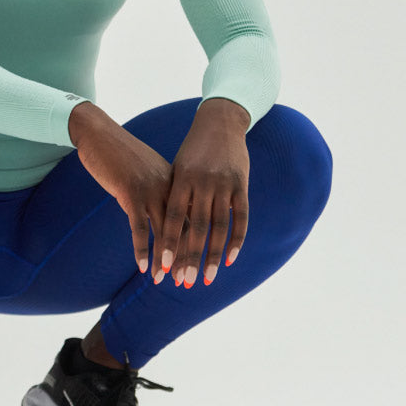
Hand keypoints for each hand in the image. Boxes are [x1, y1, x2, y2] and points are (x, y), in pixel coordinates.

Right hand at [69, 104, 176, 278]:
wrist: (100, 134)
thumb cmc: (121, 155)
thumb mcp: (146, 173)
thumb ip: (157, 192)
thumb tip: (162, 215)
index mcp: (175, 182)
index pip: (191, 219)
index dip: (192, 246)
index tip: (193, 267)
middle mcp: (168, 187)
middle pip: (182, 229)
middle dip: (183, 259)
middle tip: (185, 282)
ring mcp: (150, 190)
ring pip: (164, 232)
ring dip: (165, 259)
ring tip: (164, 281)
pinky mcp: (130, 193)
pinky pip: (139, 228)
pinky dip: (142, 249)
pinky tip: (142, 267)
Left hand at [165, 104, 249, 286]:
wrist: (219, 123)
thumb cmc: (192, 150)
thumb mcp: (178, 169)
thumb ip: (175, 197)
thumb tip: (166, 230)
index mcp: (182, 179)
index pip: (174, 217)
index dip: (169, 242)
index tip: (163, 266)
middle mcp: (203, 182)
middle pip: (197, 227)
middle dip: (190, 257)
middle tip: (185, 283)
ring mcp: (224, 184)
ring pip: (219, 227)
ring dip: (214, 256)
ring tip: (208, 279)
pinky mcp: (242, 185)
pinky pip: (241, 218)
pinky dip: (237, 241)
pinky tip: (231, 260)